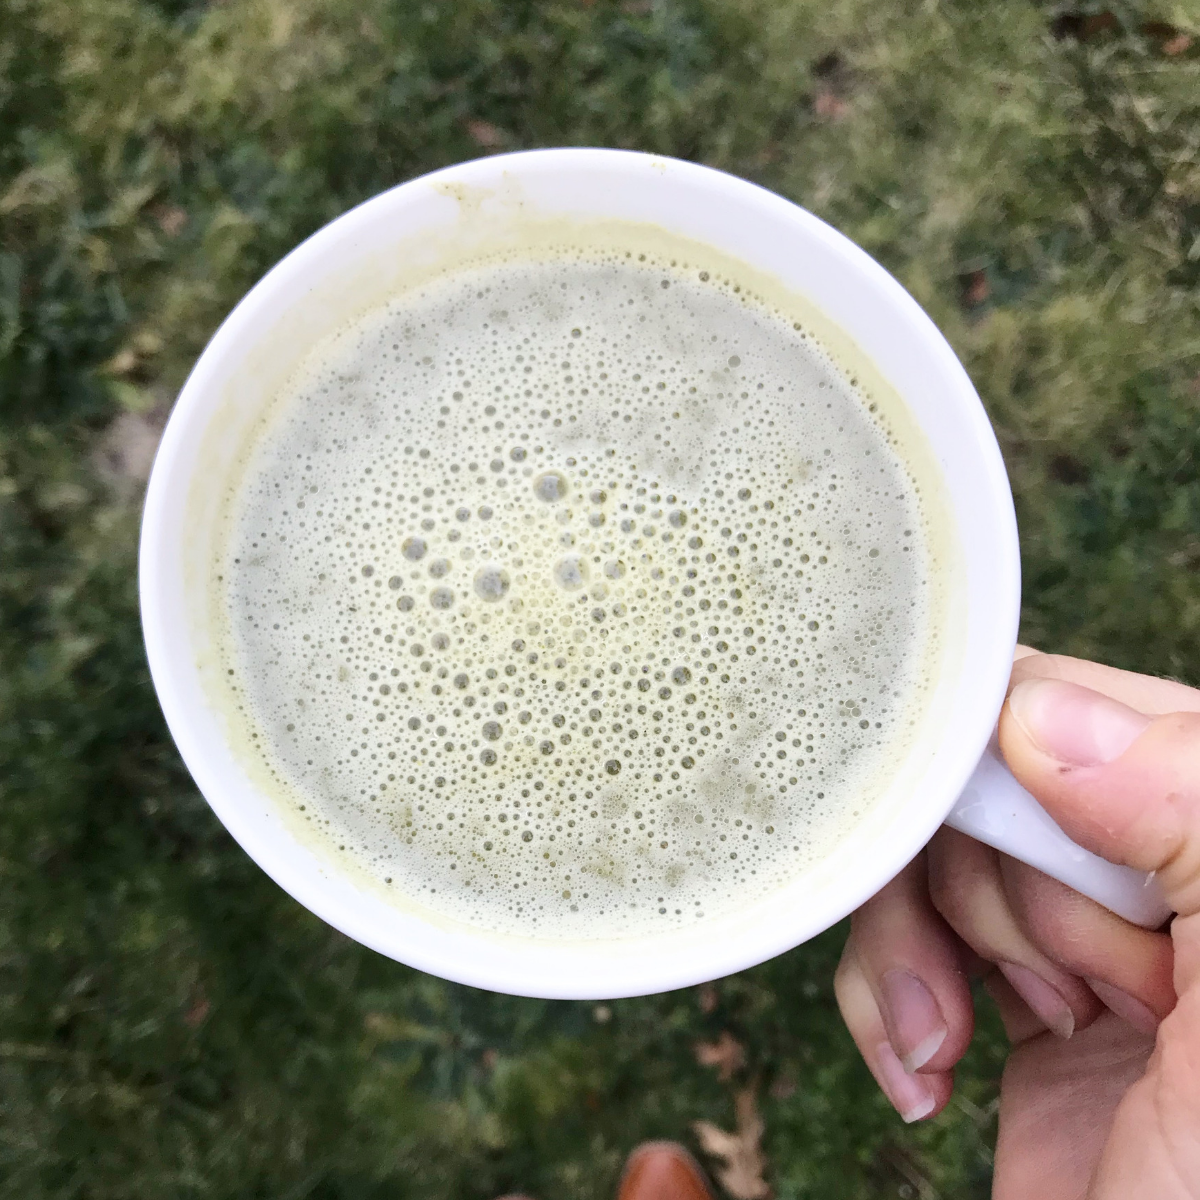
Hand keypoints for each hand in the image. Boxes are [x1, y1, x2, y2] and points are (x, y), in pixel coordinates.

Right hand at [835, 649, 1199, 1198]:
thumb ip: (1196, 827)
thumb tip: (1044, 712)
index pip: (1095, 714)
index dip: (1014, 767)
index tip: (987, 838)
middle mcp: (1166, 882)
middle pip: (994, 789)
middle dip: (988, 893)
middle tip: (1062, 988)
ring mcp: (1092, 945)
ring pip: (940, 859)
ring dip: (918, 947)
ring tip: (949, 1036)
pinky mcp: (1024, 1005)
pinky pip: (914, 941)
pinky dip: (891, 995)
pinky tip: (927, 1067)